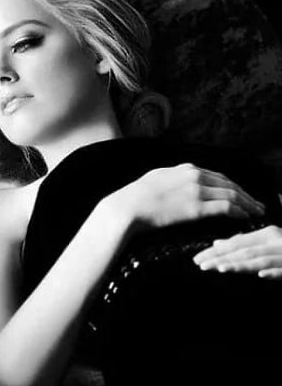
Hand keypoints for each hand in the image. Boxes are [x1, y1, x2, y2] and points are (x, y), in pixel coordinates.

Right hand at [108, 162, 264, 229]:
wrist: (128, 207)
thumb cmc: (136, 197)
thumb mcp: (156, 178)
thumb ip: (172, 177)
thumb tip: (178, 180)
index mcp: (184, 168)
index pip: (216, 175)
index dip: (232, 185)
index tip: (241, 193)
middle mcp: (193, 175)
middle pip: (228, 183)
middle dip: (246, 194)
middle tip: (257, 203)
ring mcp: (196, 191)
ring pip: (231, 194)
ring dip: (247, 203)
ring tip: (257, 211)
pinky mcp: (195, 208)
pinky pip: (225, 208)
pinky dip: (239, 212)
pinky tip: (245, 217)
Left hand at [193, 225, 281, 278]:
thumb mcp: (267, 242)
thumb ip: (246, 242)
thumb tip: (219, 244)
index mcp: (266, 234)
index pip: (237, 242)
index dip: (217, 250)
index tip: (199, 258)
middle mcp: (274, 241)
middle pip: (244, 250)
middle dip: (221, 258)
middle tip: (201, 264)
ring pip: (260, 259)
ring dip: (240, 264)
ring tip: (222, 268)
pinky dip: (273, 271)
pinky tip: (261, 275)